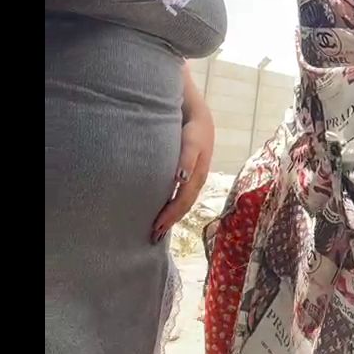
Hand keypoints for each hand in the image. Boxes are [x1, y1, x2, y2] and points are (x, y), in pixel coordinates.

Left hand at [150, 102, 214, 243]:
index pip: (182, 201)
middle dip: (170, 221)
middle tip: (154, 236)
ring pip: (184, 202)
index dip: (170, 216)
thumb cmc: (193, 129)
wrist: (200, 117)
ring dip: (173, 216)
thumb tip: (180, 179)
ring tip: (159, 228)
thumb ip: (186, 159)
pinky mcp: (191, 173)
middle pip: (184, 206)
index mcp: (197, 176)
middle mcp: (197, 180)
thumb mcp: (191, 142)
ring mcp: (195, 177)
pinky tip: (166, 208)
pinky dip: (174, 205)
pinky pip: (183, 195)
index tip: (155, 227)